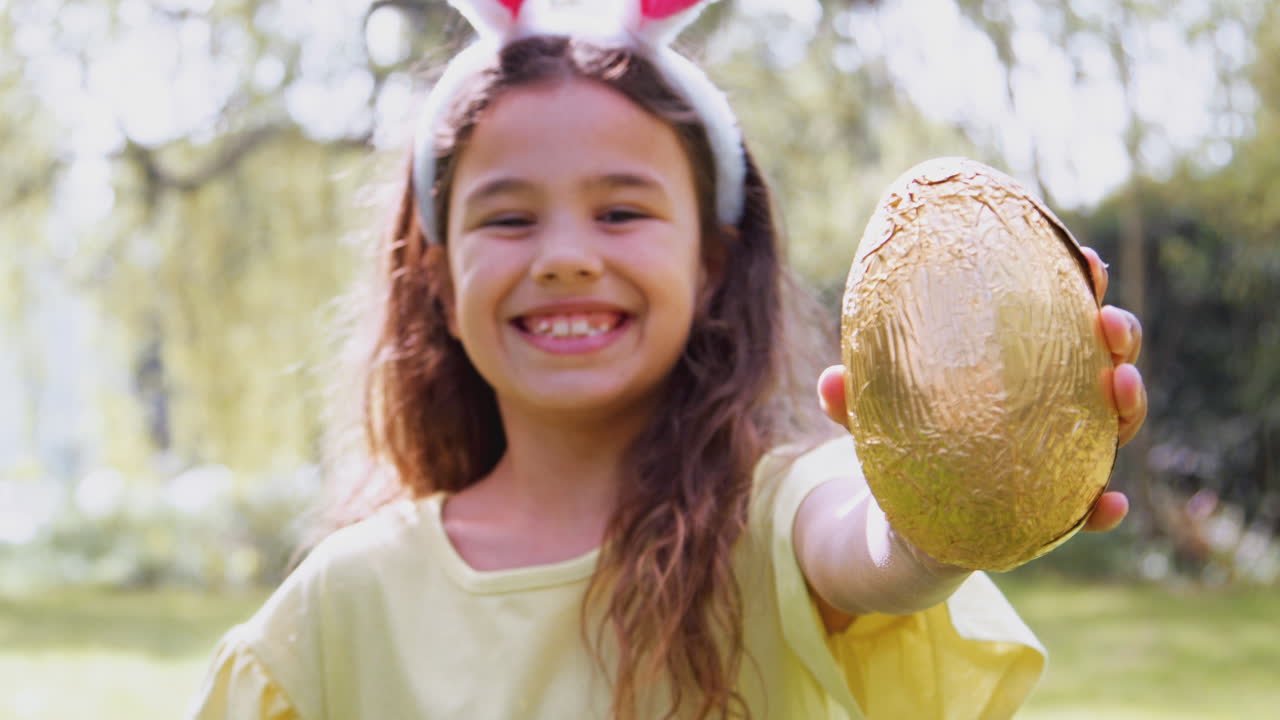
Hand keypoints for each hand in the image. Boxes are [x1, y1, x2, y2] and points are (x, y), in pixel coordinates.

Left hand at [816, 245, 1146, 533]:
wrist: (905, 526)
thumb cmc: (901, 445)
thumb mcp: (874, 415)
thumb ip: (855, 398)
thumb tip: (830, 380)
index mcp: (1019, 368)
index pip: (1060, 317)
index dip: (1081, 285)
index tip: (1087, 261)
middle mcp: (1054, 406)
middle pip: (1104, 362)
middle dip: (1119, 336)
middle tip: (1108, 321)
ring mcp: (1062, 457)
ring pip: (1111, 427)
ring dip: (1128, 404)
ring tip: (1119, 384)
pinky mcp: (1055, 512)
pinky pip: (1088, 511)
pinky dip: (1104, 509)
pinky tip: (1111, 505)